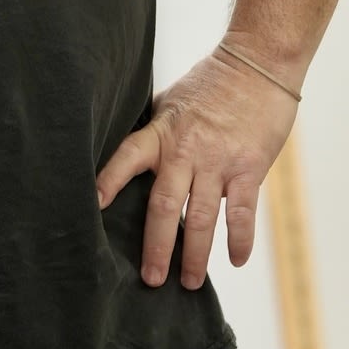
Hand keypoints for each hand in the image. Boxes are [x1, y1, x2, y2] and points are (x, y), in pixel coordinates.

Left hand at [96, 50, 298, 289]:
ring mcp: (218, 161)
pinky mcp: (249, 168)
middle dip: (157, 246)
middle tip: (151, 279)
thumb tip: (134, 160)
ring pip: (202, 217)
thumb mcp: (170, 103)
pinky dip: (238, 239)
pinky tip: (235, 260)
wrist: (256, 65)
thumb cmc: (211, 83)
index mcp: (160, 132)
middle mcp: (185, 151)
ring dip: (196, 255)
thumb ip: (156, 134)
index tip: (92, 208)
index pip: (126, 159)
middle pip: (165, 206)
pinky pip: (242, 212)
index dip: (108, 182)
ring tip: (190, 282)